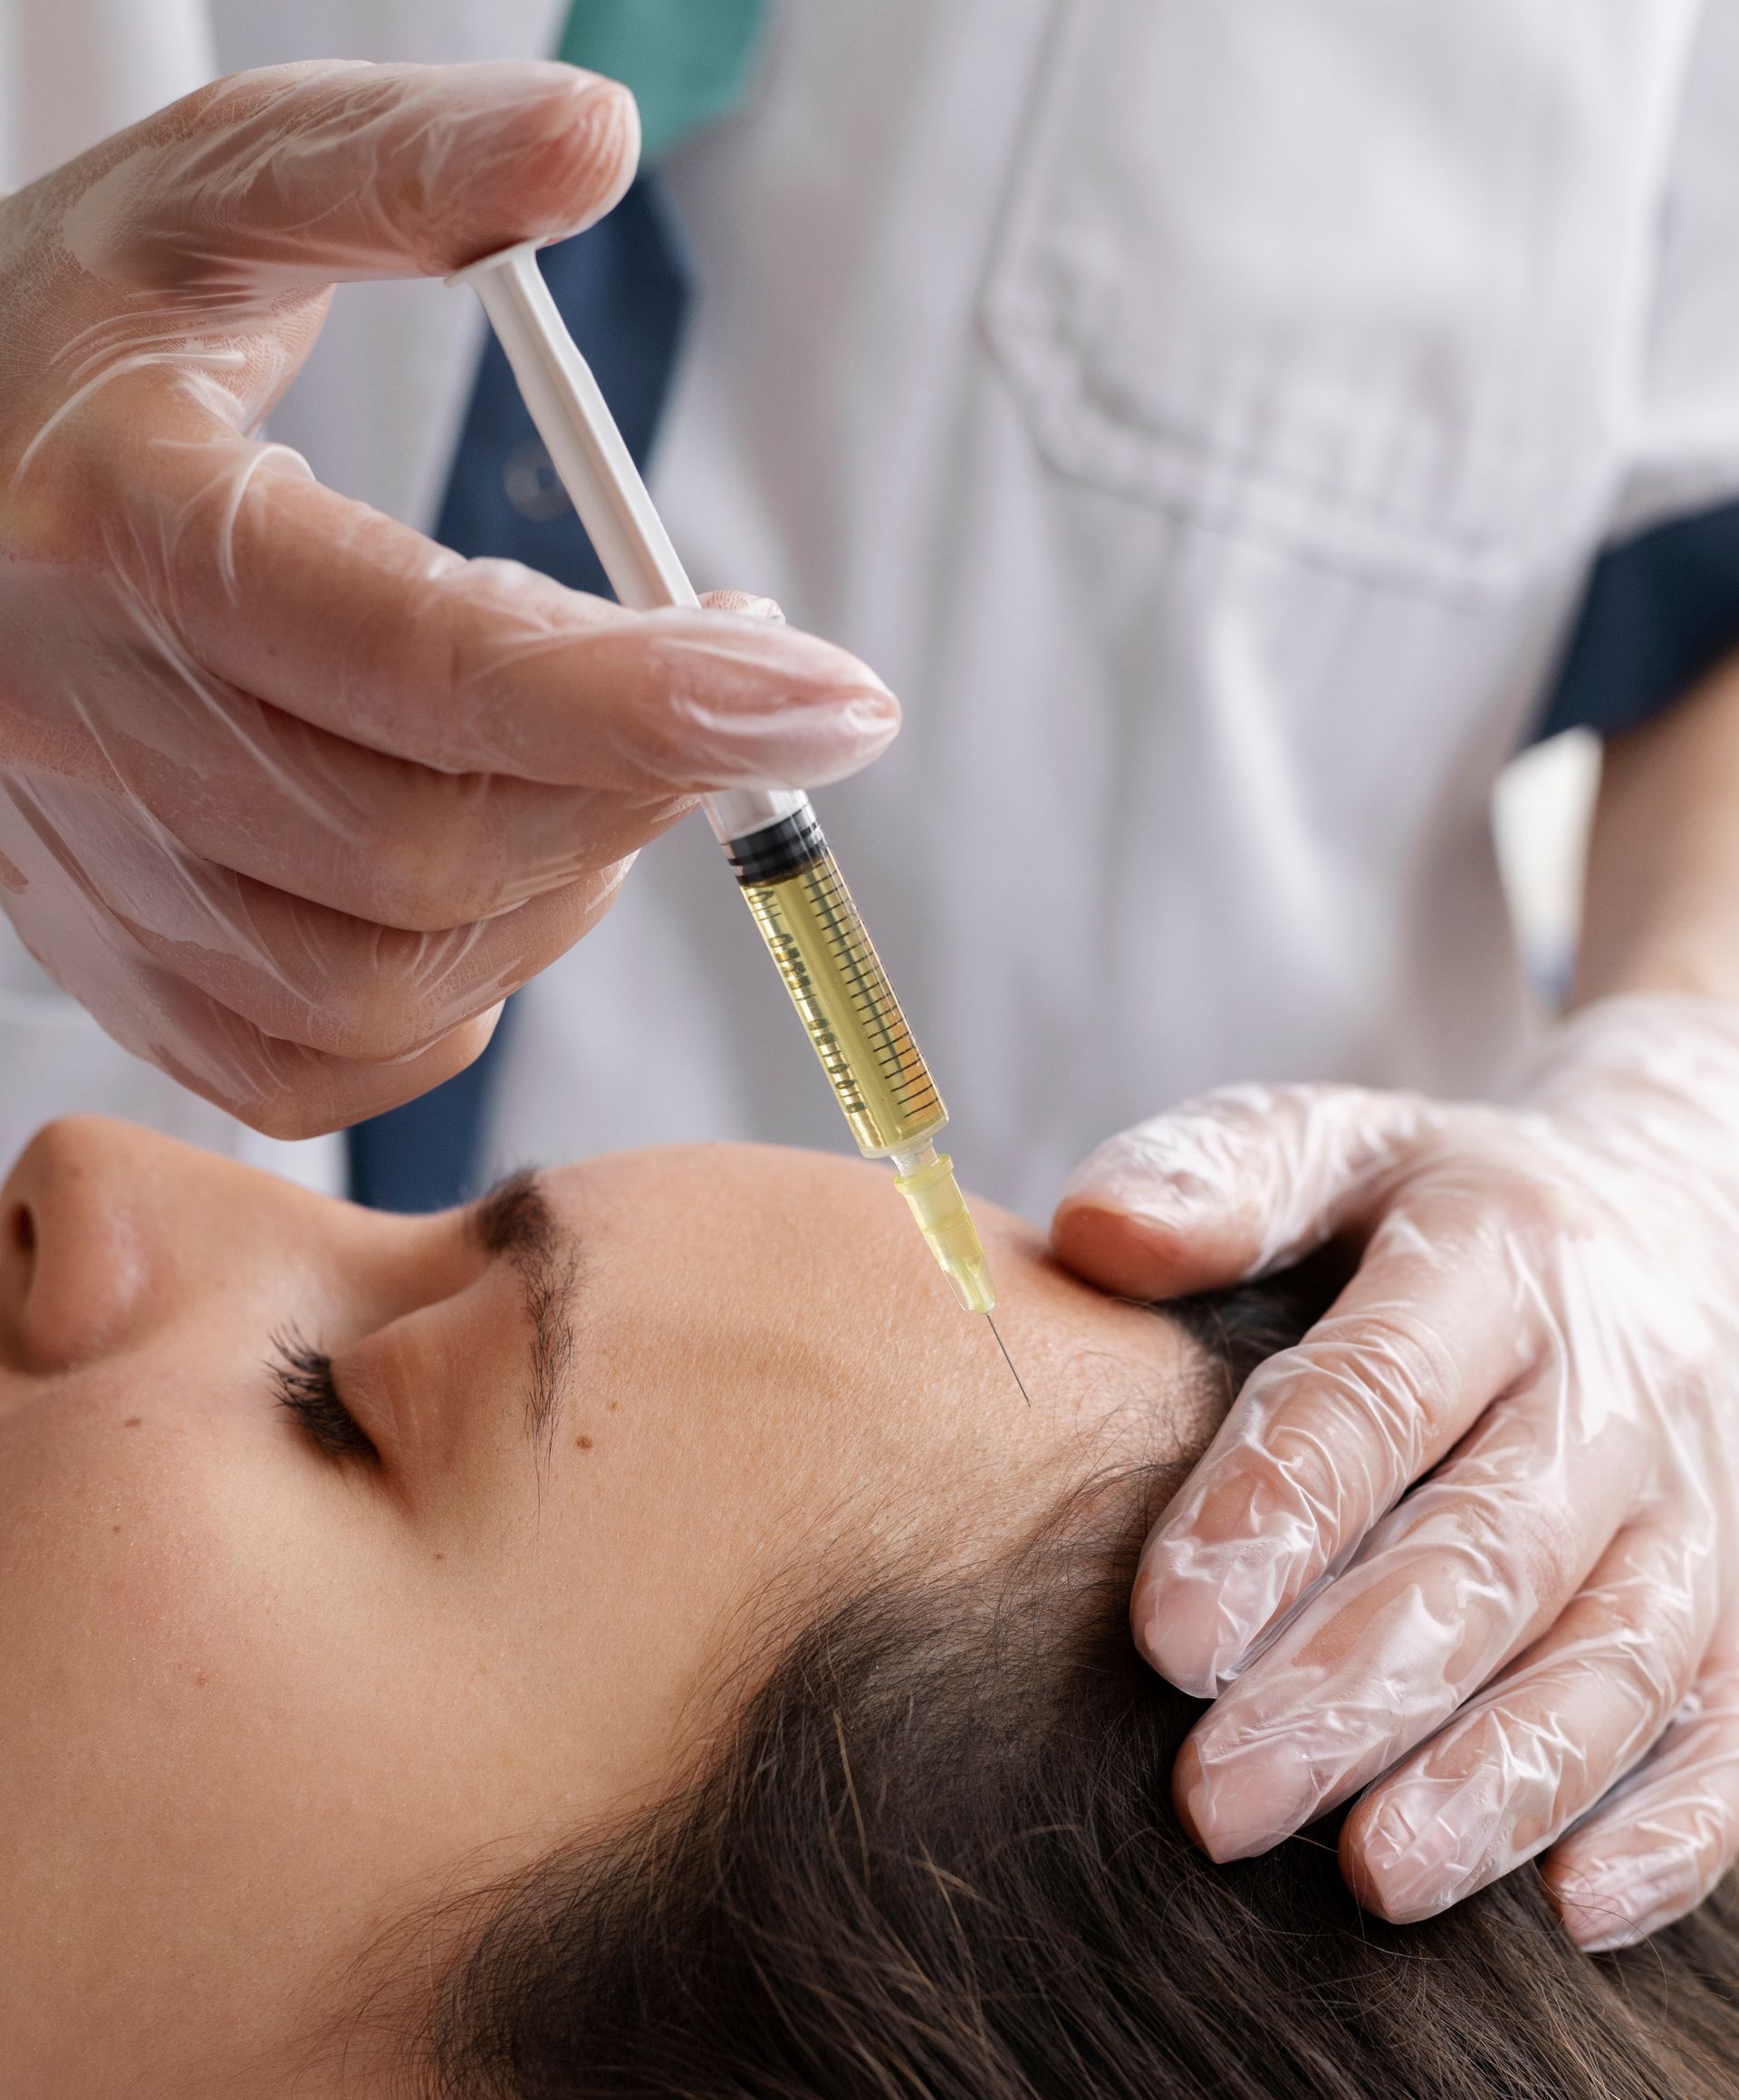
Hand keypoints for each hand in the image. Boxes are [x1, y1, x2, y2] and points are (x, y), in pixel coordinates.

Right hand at [0, 63, 897, 1133]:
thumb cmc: (60, 337)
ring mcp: (85, 869)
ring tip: (602, 767)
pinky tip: (490, 883)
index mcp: (110, 529)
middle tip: (725, 692)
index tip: (833, 697)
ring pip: (386, 981)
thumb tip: (592, 138)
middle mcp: (81, 726)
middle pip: (427, 846)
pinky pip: (313, 1064)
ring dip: (559, 891)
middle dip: (633, 787)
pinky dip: (449, 1007)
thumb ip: (395, 162)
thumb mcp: (205, 196)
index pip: (426, 662)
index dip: (651, 698)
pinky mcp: (108, 958)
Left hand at [1053, 995, 1738, 1949]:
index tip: (1166, 1640)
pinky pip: (1733, 1729)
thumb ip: (1224, 1179)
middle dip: (1355, 1688)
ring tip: (1375, 1877)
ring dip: (1501, 1780)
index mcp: (1494, 1261)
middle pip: (1494, 1553)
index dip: (1278, 1516)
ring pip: (1620, 1657)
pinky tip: (1573, 1913)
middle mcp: (1613, 1392)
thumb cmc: (1439, 1215)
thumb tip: (1096, 1231)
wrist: (1682, 1219)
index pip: (1379, 1394)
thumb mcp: (1340, 1149)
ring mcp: (1696, 1510)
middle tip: (1218, 1803)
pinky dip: (1672, 1829)